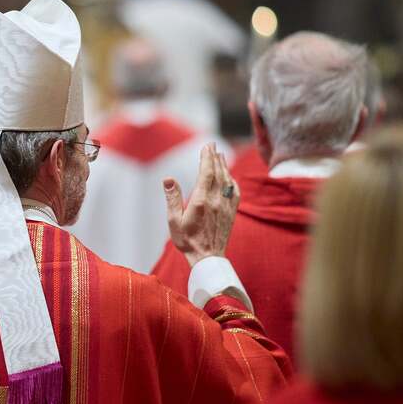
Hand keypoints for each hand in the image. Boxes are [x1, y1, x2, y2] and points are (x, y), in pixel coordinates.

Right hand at [163, 144, 239, 267]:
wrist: (208, 258)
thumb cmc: (187, 240)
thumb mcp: (174, 221)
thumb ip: (172, 198)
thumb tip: (168, 179)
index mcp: (201, 201)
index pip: (206, 173)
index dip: (207, 158)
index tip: (207, 146)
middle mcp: (216, 201)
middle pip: (218, 173)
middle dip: (215, 157)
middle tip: (212, 145)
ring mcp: (226, 207)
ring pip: (227, 181)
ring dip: (223, 166)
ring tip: (220, 156)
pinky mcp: (231, 213)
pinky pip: (235, 192)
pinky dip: (232, 181)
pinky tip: (230, 177)